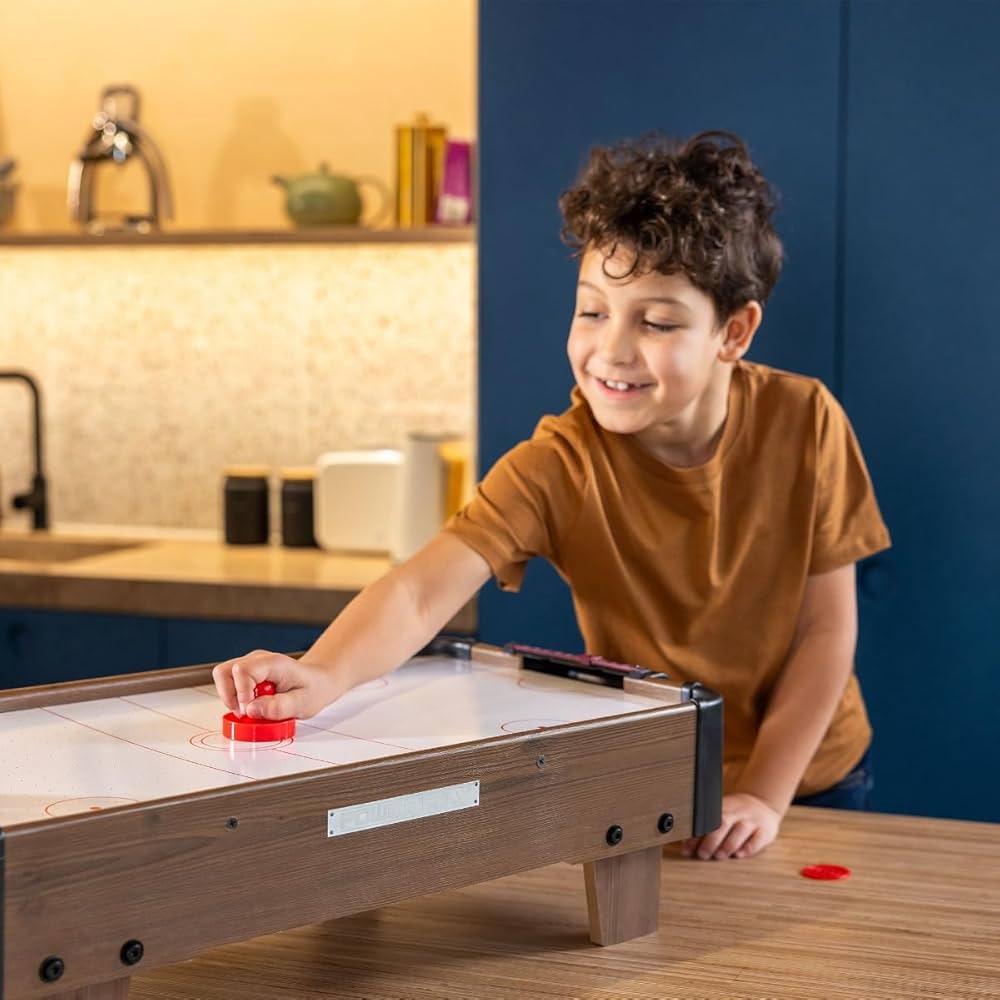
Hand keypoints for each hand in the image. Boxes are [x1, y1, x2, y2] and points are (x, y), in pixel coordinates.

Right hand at [212, 649, 343, 720]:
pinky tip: (253, 704)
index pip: (242, 671)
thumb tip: (251, 710)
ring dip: (230, 698)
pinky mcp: (246, 673)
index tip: (250, 711)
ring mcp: (250, 665)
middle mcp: (257, 660)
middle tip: (246, 712)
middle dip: (229, 696)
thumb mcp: (303, 704)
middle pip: (224, 671)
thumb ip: (278, 708)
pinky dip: (235, 698)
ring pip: (222, 676)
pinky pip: (228, 684)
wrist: (318, 681)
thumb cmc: (313, 689)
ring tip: (250, 709)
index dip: (241, 694)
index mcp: (273, 663)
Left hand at [681, 792, 781, 859]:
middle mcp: (737, 812)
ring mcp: (752, 821)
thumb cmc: (735, 815)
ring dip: (728, 844)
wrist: (762, 805)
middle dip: (711, 840)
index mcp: (721, 808)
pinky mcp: (765, 831)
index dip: (695, 835)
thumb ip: (704, 829)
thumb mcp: (720, 815)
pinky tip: (740, 854)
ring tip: (719, 856)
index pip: (706, 821)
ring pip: (740, 829)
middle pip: (722, 823)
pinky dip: (748, 847)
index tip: (687, 849)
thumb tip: (684, 847)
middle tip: (702, 854)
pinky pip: (757, 839)